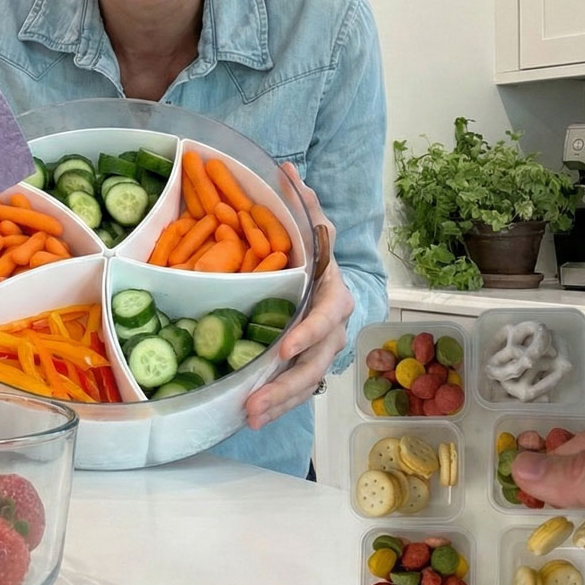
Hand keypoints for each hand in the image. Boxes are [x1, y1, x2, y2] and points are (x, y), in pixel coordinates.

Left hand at [244, 162, 353, 430]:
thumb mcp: (314, 224)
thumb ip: (302, 200)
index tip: (282, 347)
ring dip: (279, 403)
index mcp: (333, 294)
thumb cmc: (319, 252)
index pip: (325, 316)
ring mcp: (321, 352)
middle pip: (314, 363)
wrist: (335, 280)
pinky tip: (249, 417)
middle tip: (255, 401)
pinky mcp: (307, 366)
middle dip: (286, 385)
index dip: (307, 333)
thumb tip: (286, 168)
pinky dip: (278, 405)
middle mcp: (333, 329)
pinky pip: (296, 391)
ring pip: (305, 384)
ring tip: (249, 417)